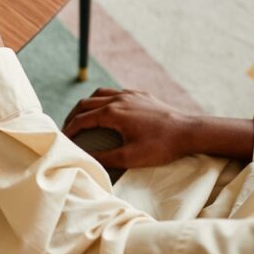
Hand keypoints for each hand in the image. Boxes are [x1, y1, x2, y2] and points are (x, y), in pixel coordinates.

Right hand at [62, 88, 195, 168]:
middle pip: (85, 103)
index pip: (81, 119)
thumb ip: (105, 158)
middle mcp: (118, 99)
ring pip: (100, 94)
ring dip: (87, 105)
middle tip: (67, 128)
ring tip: (83, 116)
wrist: (190, 131)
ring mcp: (130, 95)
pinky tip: (109, 110)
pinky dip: (105, 100)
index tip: (63, 139)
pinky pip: (116, 93)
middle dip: (73, 115)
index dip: (69, 129)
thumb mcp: (130, 157)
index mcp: (112, 113)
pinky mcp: (141, 95)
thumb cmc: (161, 146)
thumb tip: (86, 160)